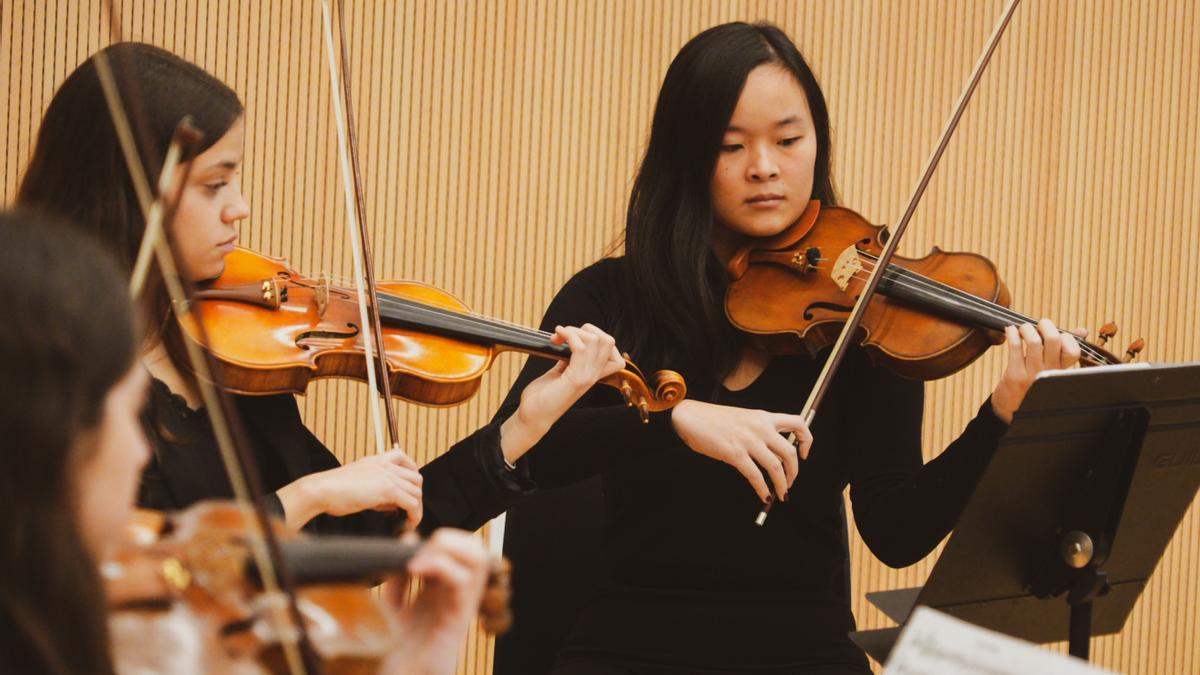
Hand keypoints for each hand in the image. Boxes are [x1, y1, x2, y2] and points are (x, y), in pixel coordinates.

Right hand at [276, 447, 422, 529]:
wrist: (320, 490)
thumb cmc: (333, 491)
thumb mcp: (358, 485)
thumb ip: (377, 492)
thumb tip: (392, 505)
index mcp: (376, 460)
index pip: (403, 457)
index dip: (411, 472)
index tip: (409, 487)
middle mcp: (384, 465)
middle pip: (416, 477)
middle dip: (416, 495)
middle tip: (409, 510)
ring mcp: (387, 476)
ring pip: (417, 491)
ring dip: (416, 508)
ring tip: (409, 521)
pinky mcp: (387, 489)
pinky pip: (412, 503)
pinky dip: (414, 515)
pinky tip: (408, 524)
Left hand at [380, 529, 489, 674]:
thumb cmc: (396, 650)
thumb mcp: (393, 603)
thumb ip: (400, 573)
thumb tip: (409, 539)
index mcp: (445, 589)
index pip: (463, 548)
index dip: (442, 538)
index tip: (410, 546)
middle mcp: (458, 593)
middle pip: (476, 548)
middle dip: (449, 537)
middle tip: (419, 552)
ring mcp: (461, 604)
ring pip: (478, 557)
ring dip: (447, 548)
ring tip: (420, 560)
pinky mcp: (459, 617)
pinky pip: (463, 580)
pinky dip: (439, 566)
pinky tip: (415, 571)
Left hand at [499, 324, 625, 462]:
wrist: (533, 416)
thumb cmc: (543, 396)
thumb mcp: (560, 373)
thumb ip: (569, 359)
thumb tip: (571, 342)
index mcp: (592, 374)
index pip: (614, 353)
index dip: (599, 338)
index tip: (577, 339)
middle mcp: (593, 375)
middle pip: (609, 340)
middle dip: (586, 329)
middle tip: (565, 336)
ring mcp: (586, 377)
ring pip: (596, 340)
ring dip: (574, 331)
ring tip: (557, 337)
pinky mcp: (575, 379)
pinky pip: (580, 347)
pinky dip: (568, 336)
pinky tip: (556, 338)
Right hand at [670, 399, 811, 501]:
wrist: (689, 417)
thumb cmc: (713, 420)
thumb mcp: (744, 417)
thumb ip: (760, 430)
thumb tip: (773, 452)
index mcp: (764, 416)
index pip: (798, 423)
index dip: (807, 440)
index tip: (804, 454)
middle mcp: (760, 427)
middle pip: (789, 452)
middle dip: (794, 472)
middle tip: (791, 482)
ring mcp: (748, 440)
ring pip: (776, 467)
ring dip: (782, 485)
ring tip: (781, 495)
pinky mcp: (734, 453)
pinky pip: (755, 476)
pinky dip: (762, 489)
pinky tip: (763, 496)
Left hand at [990, 319, 1085, 422]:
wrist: (1012, 411)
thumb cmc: (1034, 385)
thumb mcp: (1053, 371)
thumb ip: (1066, 350)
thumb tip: (1082, 330)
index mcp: (1062, 372)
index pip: (1073, 351)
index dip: (1066, 337)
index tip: (1057, 334)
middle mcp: (1049, 373)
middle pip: (1053, 340)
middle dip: (1046, 325)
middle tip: (1040, 324)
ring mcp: (1031, 374)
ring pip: (1033, 341)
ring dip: (1027, 328)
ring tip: (1024, 328)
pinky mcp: (1014, 375)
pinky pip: (1014, 347)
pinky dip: (1013, 334)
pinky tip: (1011, 331)